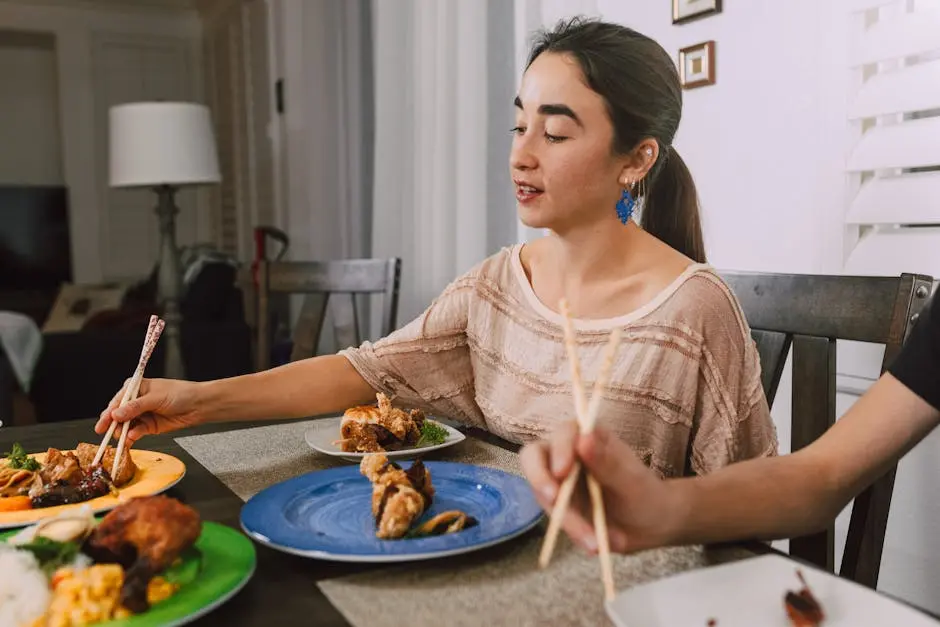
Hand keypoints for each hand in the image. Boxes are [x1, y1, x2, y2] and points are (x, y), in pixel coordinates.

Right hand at [95, 378, 205, 443]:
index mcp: (135, 388)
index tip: (102, 424)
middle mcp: (136, 401)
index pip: (117, 401)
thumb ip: (135, 407)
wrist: (198, 406)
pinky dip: (132, 437)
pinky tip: (130, 439)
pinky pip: (135, 433)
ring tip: (122, 437)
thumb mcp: (155, 398)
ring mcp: (142, 414)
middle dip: (113, 424)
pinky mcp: (148, 427)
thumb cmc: (180, 394)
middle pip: (118, 415)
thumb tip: (116, 415)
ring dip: (122, 432)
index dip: (109, 413)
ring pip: (125, 425)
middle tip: (107, 433)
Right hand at [520, 420, 683, 554]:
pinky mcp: (558, 504)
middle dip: (539, 478)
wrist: (650, 526)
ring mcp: (559, 480)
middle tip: (552, 500)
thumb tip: (583, 438)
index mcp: (589, 438)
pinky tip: (593, 543)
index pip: (563, 434)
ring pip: (544, 494)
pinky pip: (553, 517)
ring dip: (565, 518)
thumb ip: (606, 461)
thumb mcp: (631, 481)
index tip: (563, 473)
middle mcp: (568, 454)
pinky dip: (571, 531)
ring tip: (594, 541)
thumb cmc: (645, 494)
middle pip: (534, 457)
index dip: (559, 450)